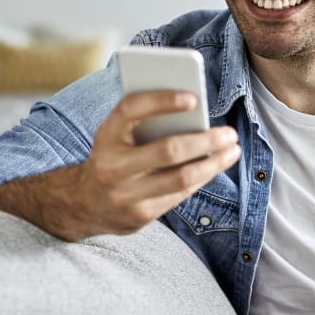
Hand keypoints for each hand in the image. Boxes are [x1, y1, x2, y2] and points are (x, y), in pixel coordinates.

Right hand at [75, 90, 240, 234]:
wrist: (82, 204)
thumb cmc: (111, 158)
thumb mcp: (116, 135)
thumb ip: (144, 122)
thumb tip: (193, 111)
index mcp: (105, 136)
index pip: (131, 110)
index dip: (162, 100)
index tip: (193, 98)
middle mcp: (112, 167)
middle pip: (168, 151)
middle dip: (205, 141)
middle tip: (230, 133)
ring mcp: (125, 195)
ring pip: (181, 179)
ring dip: (213, 164)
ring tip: (232, 150)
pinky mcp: (140, 216)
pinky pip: (180, 195)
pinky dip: (201, 178)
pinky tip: (215, 167)